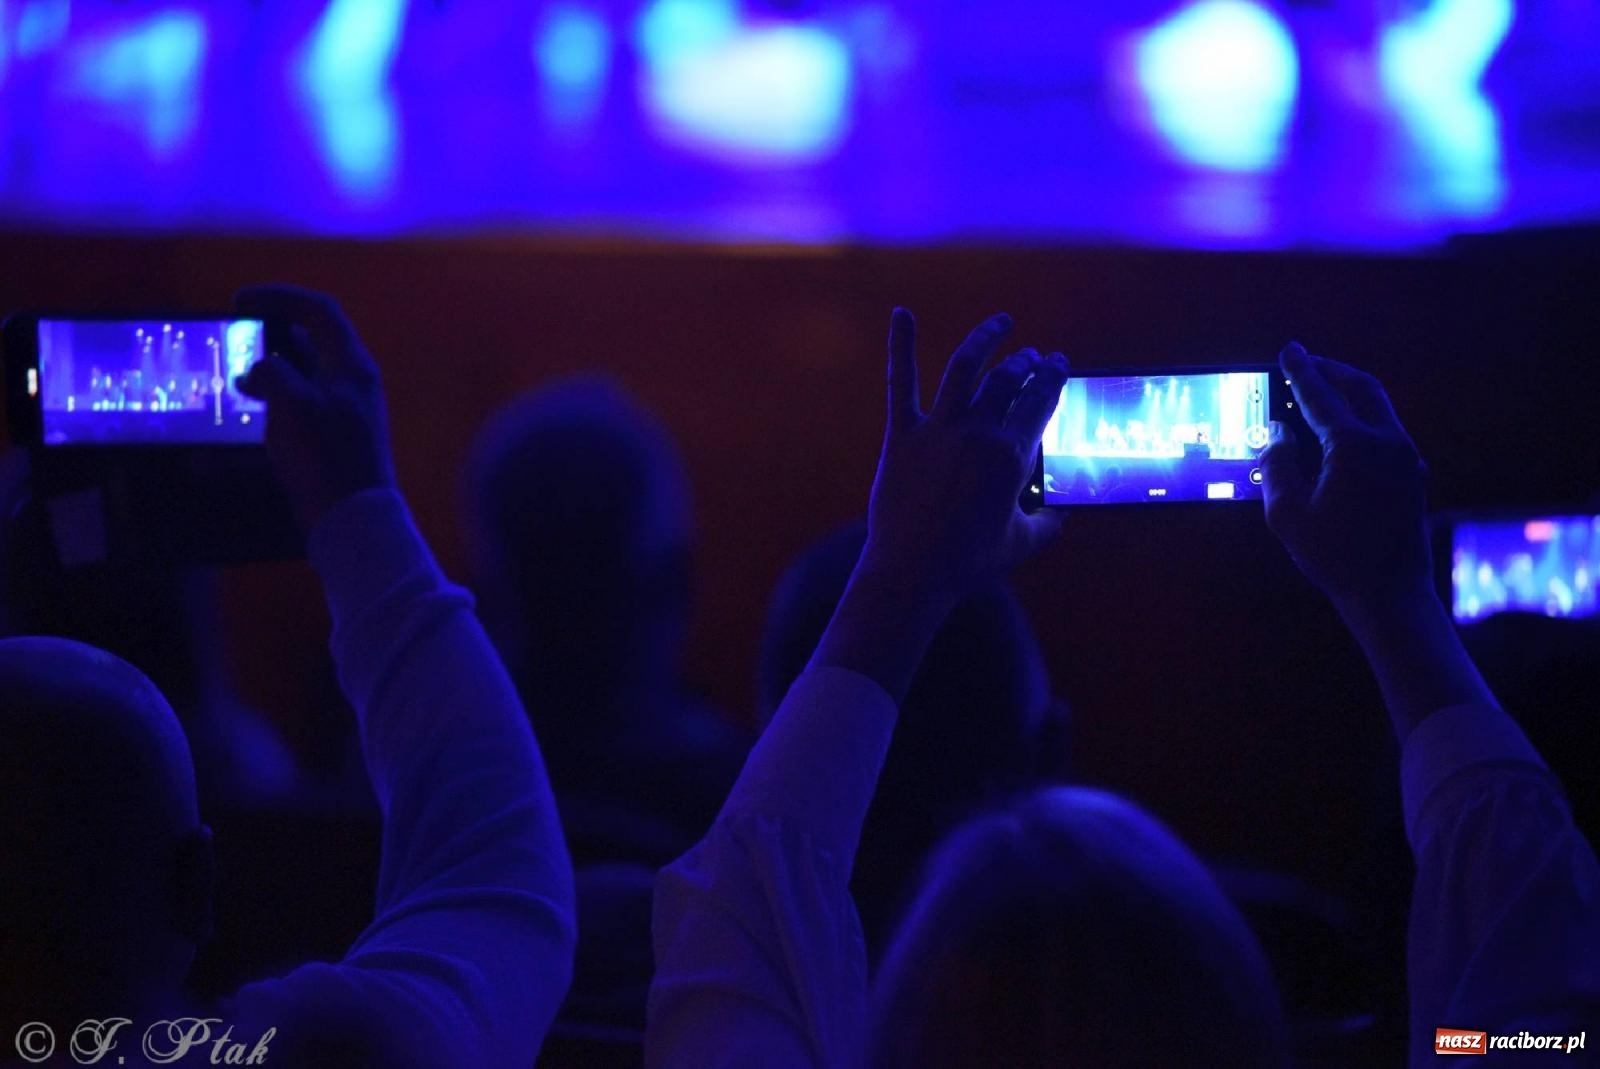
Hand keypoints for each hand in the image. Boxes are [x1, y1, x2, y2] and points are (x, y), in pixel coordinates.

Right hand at [234, 285, 395, 531]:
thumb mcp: (296, 406)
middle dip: (267, 338)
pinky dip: (266, 408)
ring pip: (297, 378)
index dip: (279, 296)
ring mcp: (340, 412)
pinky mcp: (327, 439)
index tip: (238, 301)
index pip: (319, 311)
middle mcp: (350, 383)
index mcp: (352, 366)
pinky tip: (239, 417)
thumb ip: (273, 375)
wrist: (354, 520)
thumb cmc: (329, 458)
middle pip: (307, 343)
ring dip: (263, 374)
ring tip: (229, 380)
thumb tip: (255, 371)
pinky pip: (292, 411)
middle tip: (232, 342)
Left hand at [859, 308, 1068, 606]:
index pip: (1042, 400)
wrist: (913, 572)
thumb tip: (1062, 512)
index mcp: (1013, 456)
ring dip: (987, 338)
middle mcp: (979, 434)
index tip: (1058, 363)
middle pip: (1009, 378)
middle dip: (1026, 362)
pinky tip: (901, 313)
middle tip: (1030, 357)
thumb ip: (1048, 521)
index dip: (1053, 376)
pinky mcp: (902, 435)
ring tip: (1001, 323)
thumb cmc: (969, 562)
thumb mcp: (1022, 543)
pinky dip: (902, 345)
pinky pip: (901, 382)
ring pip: (967, 367)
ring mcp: (938, 430)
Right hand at [1260, 342, 1430, 611]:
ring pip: (1378, 406)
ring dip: (1348, 392)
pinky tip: (1341, 431)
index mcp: (1353, 447)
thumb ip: (1277, 465)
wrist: (1390, 593)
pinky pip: (1385, 429)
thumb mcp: (1287, 513)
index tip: (1289, 350)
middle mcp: (1387, 443)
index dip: (1300, 371)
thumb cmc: (1334, 557)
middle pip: (1361, 387)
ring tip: (1321, 392)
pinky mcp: (1413, 474)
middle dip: (1331, 371)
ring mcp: (1406, 457)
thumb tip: (1278, 434)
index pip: (1321, 396)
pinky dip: (1361, 416)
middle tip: (1305, 364)